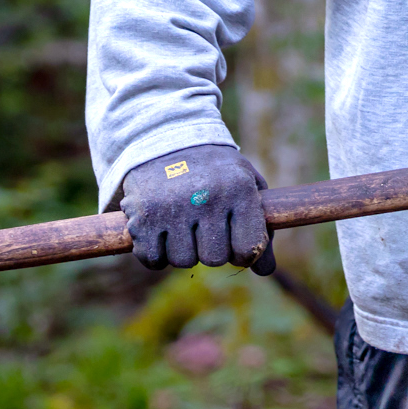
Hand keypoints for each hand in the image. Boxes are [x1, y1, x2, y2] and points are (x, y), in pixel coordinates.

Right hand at [120, 143, 276, 273]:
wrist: (166, 138)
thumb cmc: (215, 170)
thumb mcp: (246, 184)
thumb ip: (262, 226)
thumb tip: (265, 270)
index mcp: (239, 189)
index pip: (248, 248)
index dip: (243, 253)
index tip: (236, 243)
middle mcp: (206, 198)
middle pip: (214, 259)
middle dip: (211, 249)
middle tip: (206, 228)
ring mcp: (173, 208)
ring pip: (183, 261)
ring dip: (184, 250)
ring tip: (184, 224)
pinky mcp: (143, 216)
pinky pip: (153, 259)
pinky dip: (157, 254)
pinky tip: (162, 232)